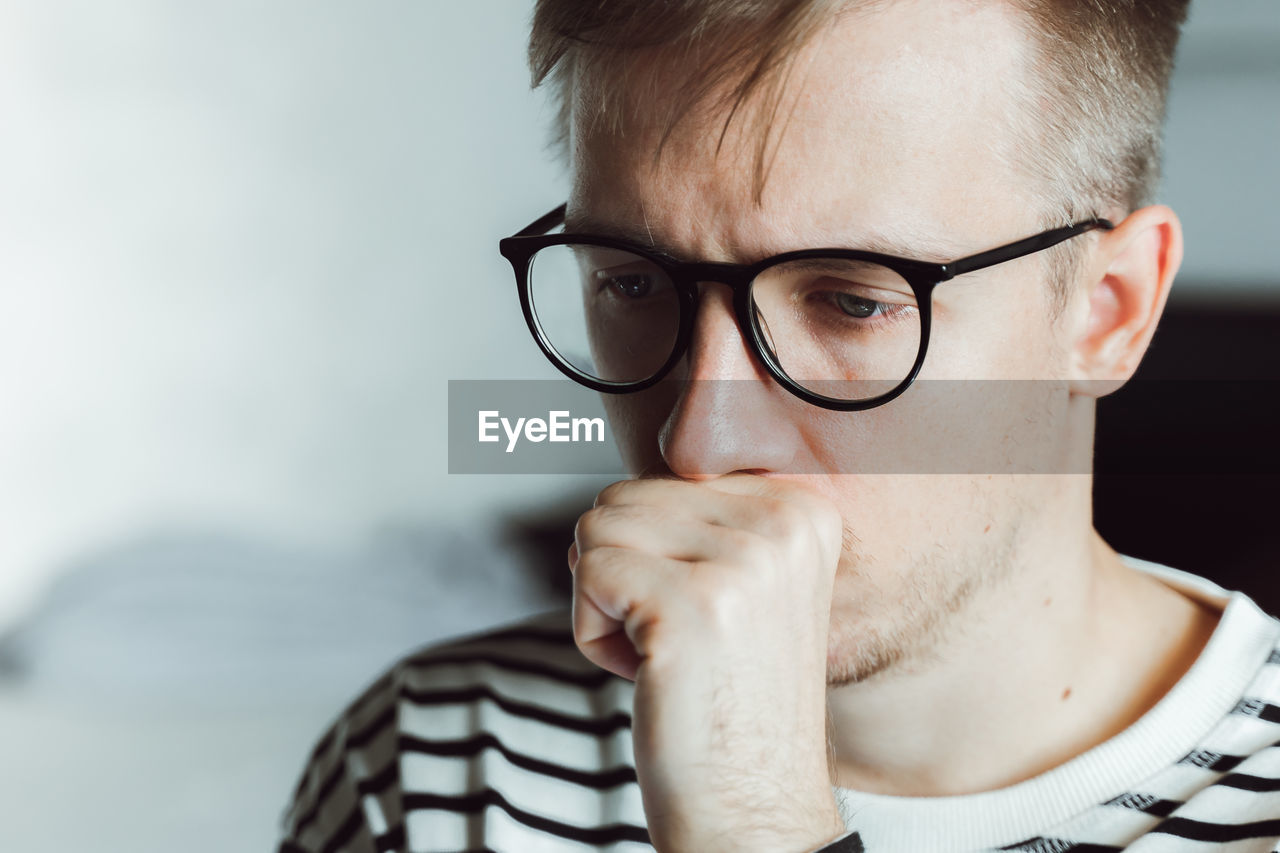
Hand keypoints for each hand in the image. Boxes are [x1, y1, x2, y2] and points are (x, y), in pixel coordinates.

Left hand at [568, 474, 847, 852]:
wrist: (755, 812)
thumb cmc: (730, 701)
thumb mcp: (746, 586)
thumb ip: (700, 520)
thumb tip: (612, 488)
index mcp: (802, 510)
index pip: (666, 477)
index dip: (654, 555)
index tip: (703, 617)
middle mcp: (783, 524)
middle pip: (623, 497)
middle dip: (621, 574)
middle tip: (679, 643)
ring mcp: (741, 563)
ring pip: (596, 528)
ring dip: (605, 603)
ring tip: (665, 656)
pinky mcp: (689, 605)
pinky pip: (588, 574)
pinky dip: (594, 635)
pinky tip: (649, 676)